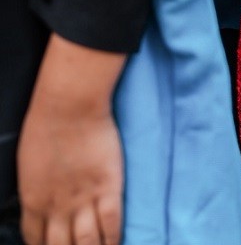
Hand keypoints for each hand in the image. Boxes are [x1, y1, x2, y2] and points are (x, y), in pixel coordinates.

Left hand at [18, 93, 122, 244]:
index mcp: (33, 201)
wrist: (69, 107)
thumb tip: (42, 201)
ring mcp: (84, 199)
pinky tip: (115, 243)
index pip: (35, 239)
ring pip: (86, 242)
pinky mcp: (108, 187)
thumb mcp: (29, 166)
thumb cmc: (46, 126)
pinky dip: (113, 238)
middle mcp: (57, 207)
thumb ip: (36, 189)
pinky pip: (111, 222)